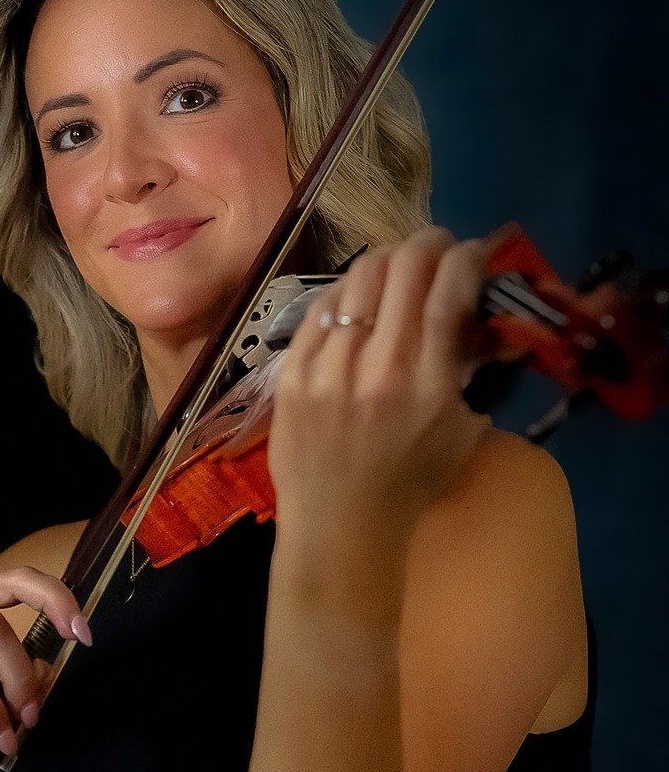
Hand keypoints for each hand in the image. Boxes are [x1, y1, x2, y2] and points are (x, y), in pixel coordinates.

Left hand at [268, 225, 492, 550]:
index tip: (473, 252)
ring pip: (358, 279)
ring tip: (398, 264)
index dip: (465, 257)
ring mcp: (328, 370)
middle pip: (403, 270)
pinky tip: (357, 295)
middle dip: (428, 243)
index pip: (448, 293)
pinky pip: (320, 309)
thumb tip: (479, 316)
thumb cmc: (410, 484)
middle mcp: (377, 370)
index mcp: (427, 386)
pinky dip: (345, 292)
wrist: (340, 528)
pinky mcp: (292, 374)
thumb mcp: (461, 430)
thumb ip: (468, 369)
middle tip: (437, 245)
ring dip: (386, 259)